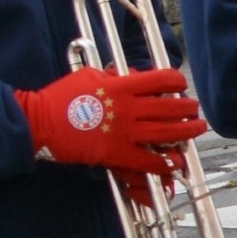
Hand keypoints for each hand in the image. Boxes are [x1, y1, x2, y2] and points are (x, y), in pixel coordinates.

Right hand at [19, 65, 201, 183]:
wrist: (39, 122)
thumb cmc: (61, 98)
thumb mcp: (89, 76)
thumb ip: (114, 76)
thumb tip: (131, 74)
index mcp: (122, 85)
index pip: (162, 80)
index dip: (177, 82)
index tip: (181, 86)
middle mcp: (128, 108)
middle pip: (172, 108)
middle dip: (189, 109)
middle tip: (195, 111)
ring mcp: (124, 132)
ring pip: (167, 133)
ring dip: (187, 132)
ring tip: (196, 130)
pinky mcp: (116, 153)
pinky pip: (148, 160)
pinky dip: (164, 162)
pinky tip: (174, 161)